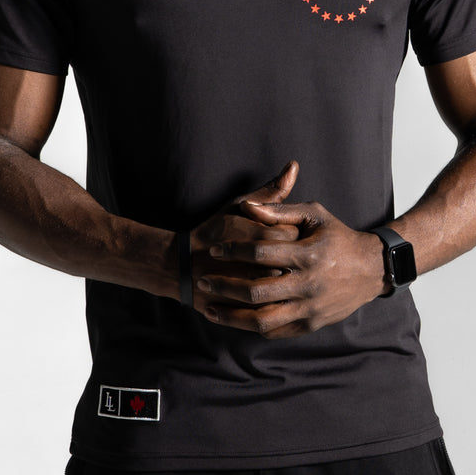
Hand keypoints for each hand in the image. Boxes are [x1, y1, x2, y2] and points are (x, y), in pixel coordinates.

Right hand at [188, 162, 300, 316]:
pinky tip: (264, 290)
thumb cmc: (214, 231)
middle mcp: (261, 262)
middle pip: (291, 261)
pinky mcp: (246, 308)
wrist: (181, 266)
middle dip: (286, 259)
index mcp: (262, 234)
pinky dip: (271, 301)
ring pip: (283, 285)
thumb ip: (271, 191)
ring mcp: (253, 287)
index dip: (286, 236)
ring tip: (264, 272)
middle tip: (272, 256)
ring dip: (278, 280)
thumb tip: (293, 166)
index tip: (274, 236)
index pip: (293, 235)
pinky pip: (270, 307)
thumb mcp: (239, 205)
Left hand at [196, 190, 387, 338]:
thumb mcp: (314, 214)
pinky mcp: (312, 324)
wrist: (371, 269)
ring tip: (211, 309)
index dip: (233, 251)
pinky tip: (235, 320)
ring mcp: (310, 308)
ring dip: (232, 317)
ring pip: (263, 320)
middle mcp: (309, 284)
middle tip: (204, 281)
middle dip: (225, 287)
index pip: (260, 254)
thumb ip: (280, 209)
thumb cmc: (337, 235)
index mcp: (308, 254)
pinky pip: (276, 331)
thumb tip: (248, 206)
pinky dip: (252, 327)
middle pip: (256, 291)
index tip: (213, 250)